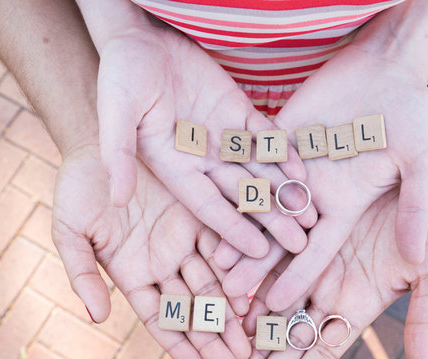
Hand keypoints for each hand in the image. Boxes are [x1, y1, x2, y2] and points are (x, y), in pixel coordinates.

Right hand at [51, 145, 250, 358]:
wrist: (99, 141)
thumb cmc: (78, 186)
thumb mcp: (70, 231)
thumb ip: (82, 274)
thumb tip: (97, 317)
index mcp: (133, 273)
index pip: (160, 318)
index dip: (180, 344)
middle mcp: (165, 261)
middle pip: (195, 306)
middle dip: (216, 336)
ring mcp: (186, 238)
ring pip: (216, 280)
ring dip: (235, 309)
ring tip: (257, 334)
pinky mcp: (203, 211)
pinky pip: (227, 240)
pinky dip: (242, 263)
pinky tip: (262, 283)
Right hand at [96, 12, 315, 257]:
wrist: (141, 36)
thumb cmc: (121, 75)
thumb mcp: (116, 114)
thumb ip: (118, 155)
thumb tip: (116, 199)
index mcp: (174, 167)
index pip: (209, 207)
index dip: (234, 230)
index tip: (260, 252)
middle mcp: (202, 159)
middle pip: (242, 196)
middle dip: (271, 220)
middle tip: (299, 245)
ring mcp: (223, 136)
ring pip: (260, 171)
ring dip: (285, 192)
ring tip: (311, 215)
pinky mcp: (238, 112)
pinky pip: (265, 137)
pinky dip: (283, 153)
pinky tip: (304, 171)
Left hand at [218, 37, 427, 310]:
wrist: (390, 66)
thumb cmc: (414, 113)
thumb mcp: (421, 163)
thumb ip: (416, 207)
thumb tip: (415, 255)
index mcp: (345, 205)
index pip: (317, 251)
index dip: (299, 278)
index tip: (277, 308)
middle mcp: (315, 191)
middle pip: (280, 236)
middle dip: (258, 267)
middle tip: (231, 295)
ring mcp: (293, 163)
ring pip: (259, 203)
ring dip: (238, 230)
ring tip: (212, 260)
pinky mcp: (278, 135)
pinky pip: (250, 160)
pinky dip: (232, 179)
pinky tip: (209, 197)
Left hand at [232, 189, 427, 358]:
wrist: (415, 176)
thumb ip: (421, 319)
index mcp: (355, 304)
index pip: (323, 349)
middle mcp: (326, 288)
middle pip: (290, 333)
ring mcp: (309, 260)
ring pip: (271, 299)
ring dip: (247, 324)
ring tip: (223, 348)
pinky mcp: (297, 230)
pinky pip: (267, 255)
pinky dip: (247, 272)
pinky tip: (223, 289)